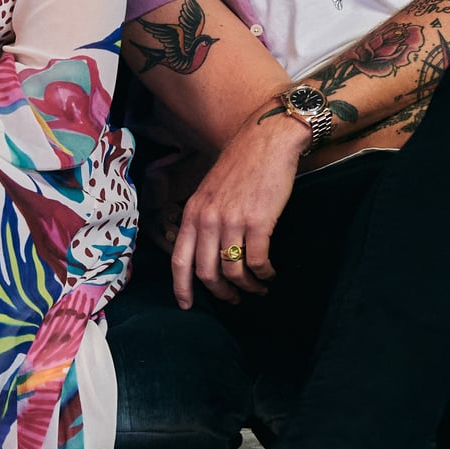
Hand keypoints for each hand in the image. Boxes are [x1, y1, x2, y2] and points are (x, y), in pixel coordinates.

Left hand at [170, 110, 307, 307]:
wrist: (266, 142)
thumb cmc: (240, 166)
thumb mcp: (209, 192)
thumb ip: (203, 219)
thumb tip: (207, 252)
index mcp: (192, 214)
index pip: (179, 260)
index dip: (182, 288)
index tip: (187, 306)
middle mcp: (207, 220)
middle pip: (206, 273)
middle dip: (221, 293)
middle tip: (234, 300)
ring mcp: (232, 221)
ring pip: (233, 272)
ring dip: (247, 287)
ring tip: (258, 288)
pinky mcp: (258, 222)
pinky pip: (257, 261)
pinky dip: (264, 273)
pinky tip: (270, 274)